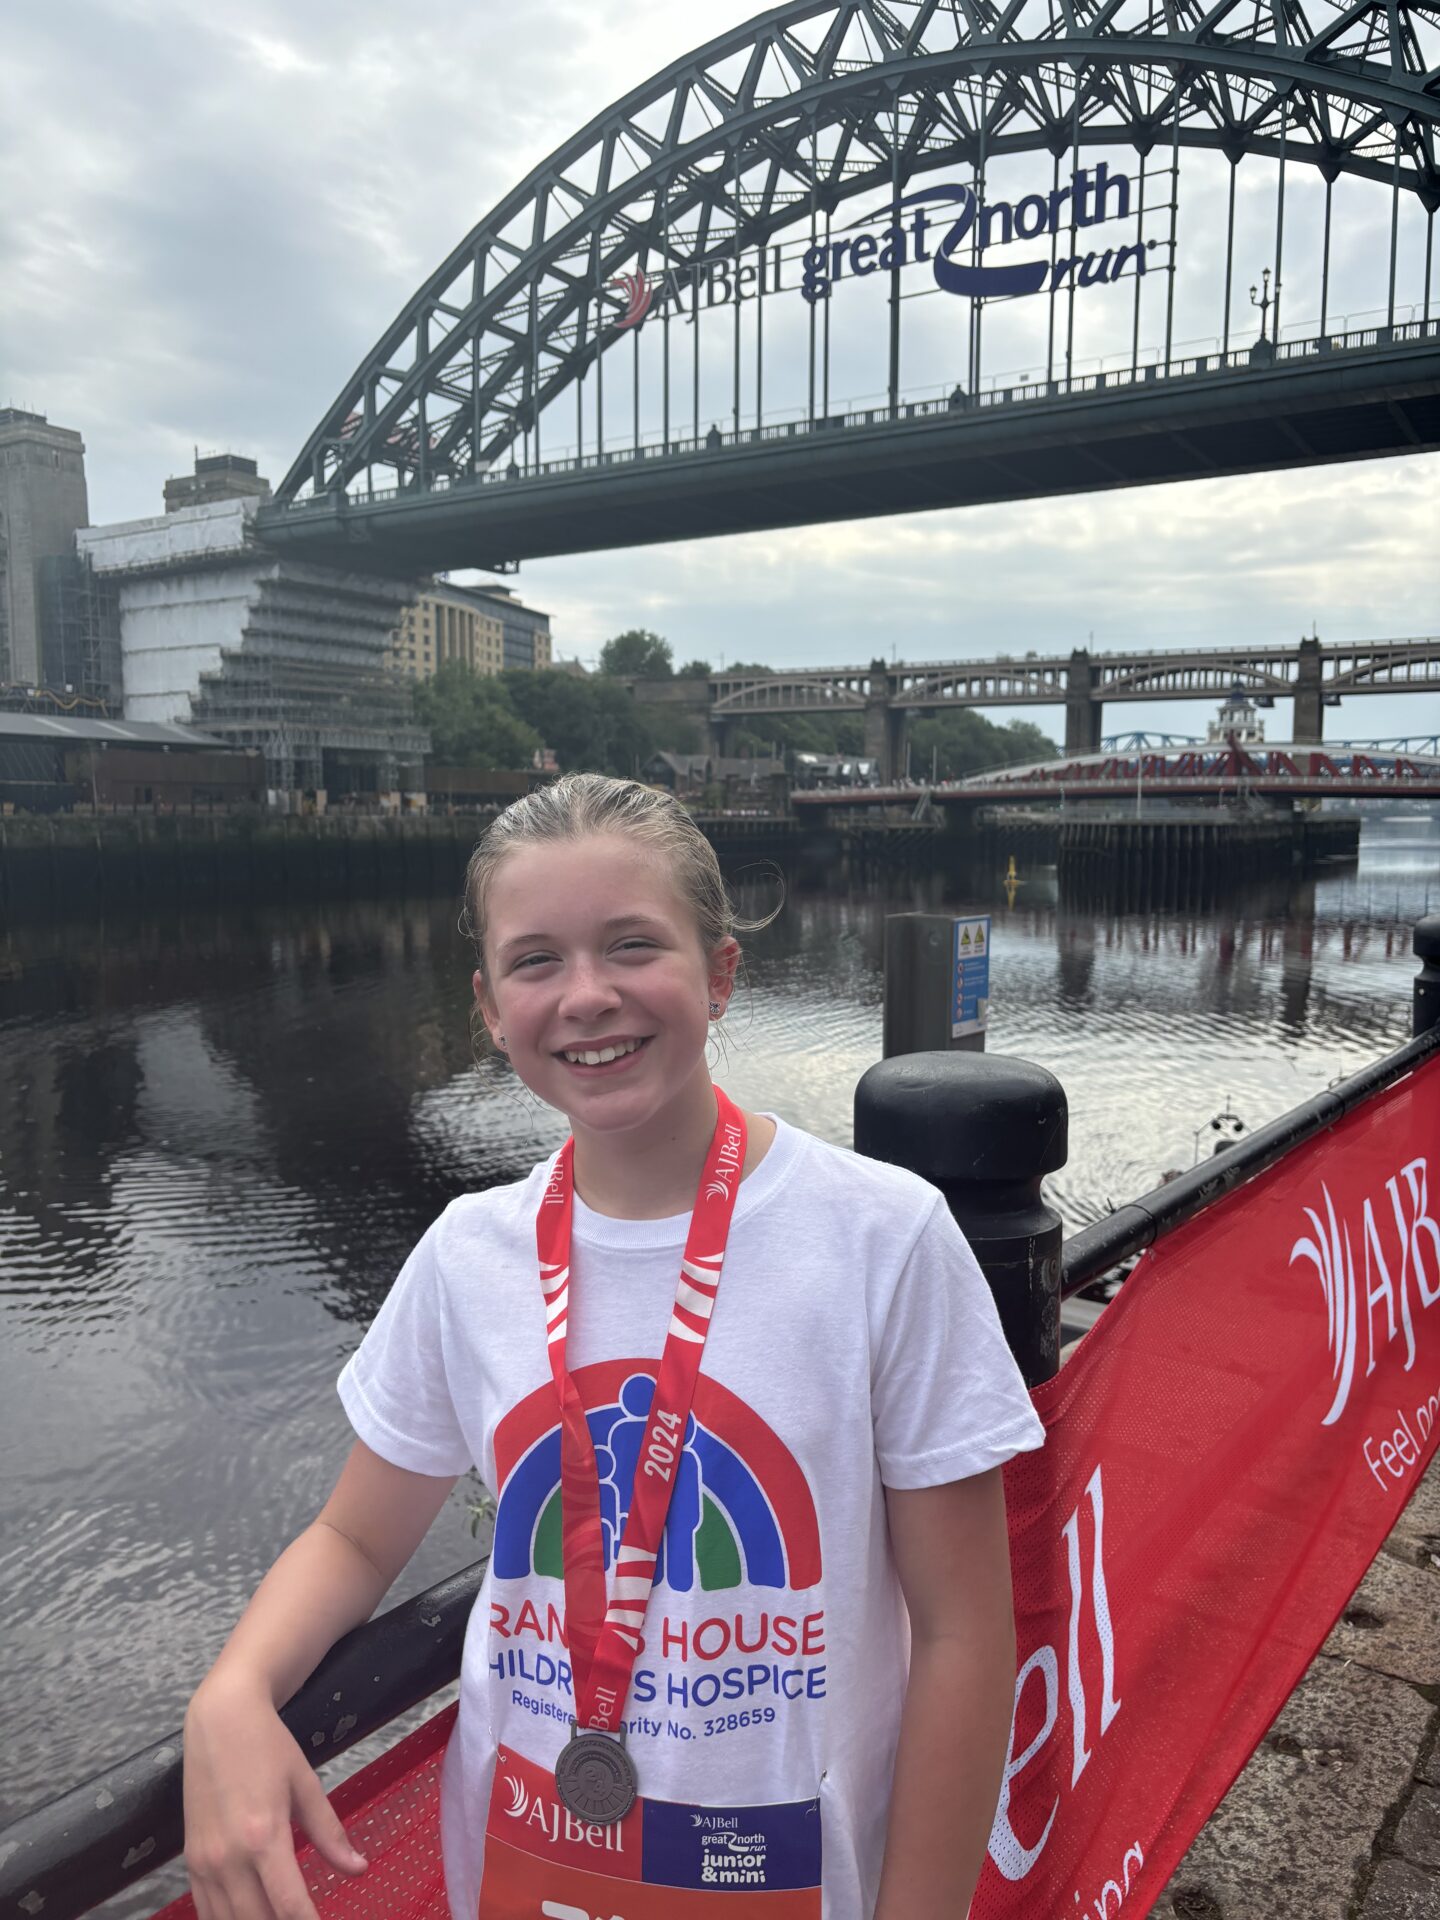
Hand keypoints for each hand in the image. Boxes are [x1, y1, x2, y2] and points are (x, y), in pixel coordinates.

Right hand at [183, 1677, 366, 1919]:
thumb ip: (330, 1833)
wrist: (220, 1719)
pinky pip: (206, 1911)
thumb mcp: (306, 1785)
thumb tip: (359, 1869)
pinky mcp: (190, 1862)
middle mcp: (228, 1858)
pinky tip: (248, 1918)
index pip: (289, 1905)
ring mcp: (204, 1863)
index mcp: (263, 1837)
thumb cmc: (268, 1747)